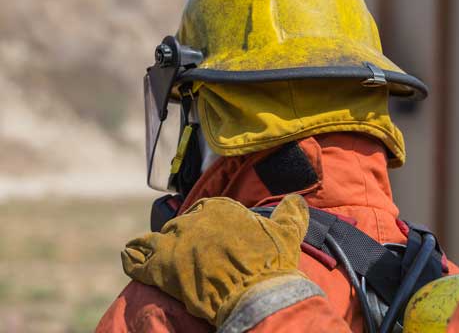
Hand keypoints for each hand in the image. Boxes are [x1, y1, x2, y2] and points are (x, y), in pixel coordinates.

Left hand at [121, 195, 309, 326]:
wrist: (256, 290)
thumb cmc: (272, 261)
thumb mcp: (287, 232)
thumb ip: (290, 213)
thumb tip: (297, 200)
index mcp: (221, 209)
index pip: (205, 210)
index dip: (202, 222)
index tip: (203, 231)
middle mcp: (194, 221)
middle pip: (179, 225)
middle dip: (178, 236)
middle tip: (182, 250)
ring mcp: (175, 243)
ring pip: (155, 239)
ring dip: (151, 245)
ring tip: (144, 248)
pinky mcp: (161, 268)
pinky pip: (138, 261)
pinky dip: (132, 260)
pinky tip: (128, 258)